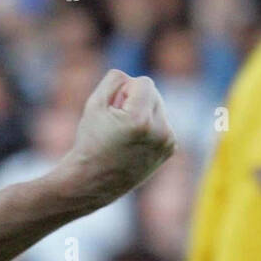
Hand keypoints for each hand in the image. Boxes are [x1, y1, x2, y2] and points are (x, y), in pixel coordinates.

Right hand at [57, 70, 175, 208]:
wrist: (93, 181)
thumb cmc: (90, 141)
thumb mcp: (94, 103)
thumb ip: (114, 80)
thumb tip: (133, 79)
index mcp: (140, 120)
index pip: (144, 82)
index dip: (124, 91)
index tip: (112, 109)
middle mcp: (159, 132)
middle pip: (154, 94)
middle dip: (135, 101)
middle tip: (116, 123)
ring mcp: (167, 142)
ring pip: (158, 108)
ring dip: (142, 113)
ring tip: (124, 134)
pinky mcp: (169, 149)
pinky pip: (162, 122)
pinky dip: (149, 126)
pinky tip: (134, 142)